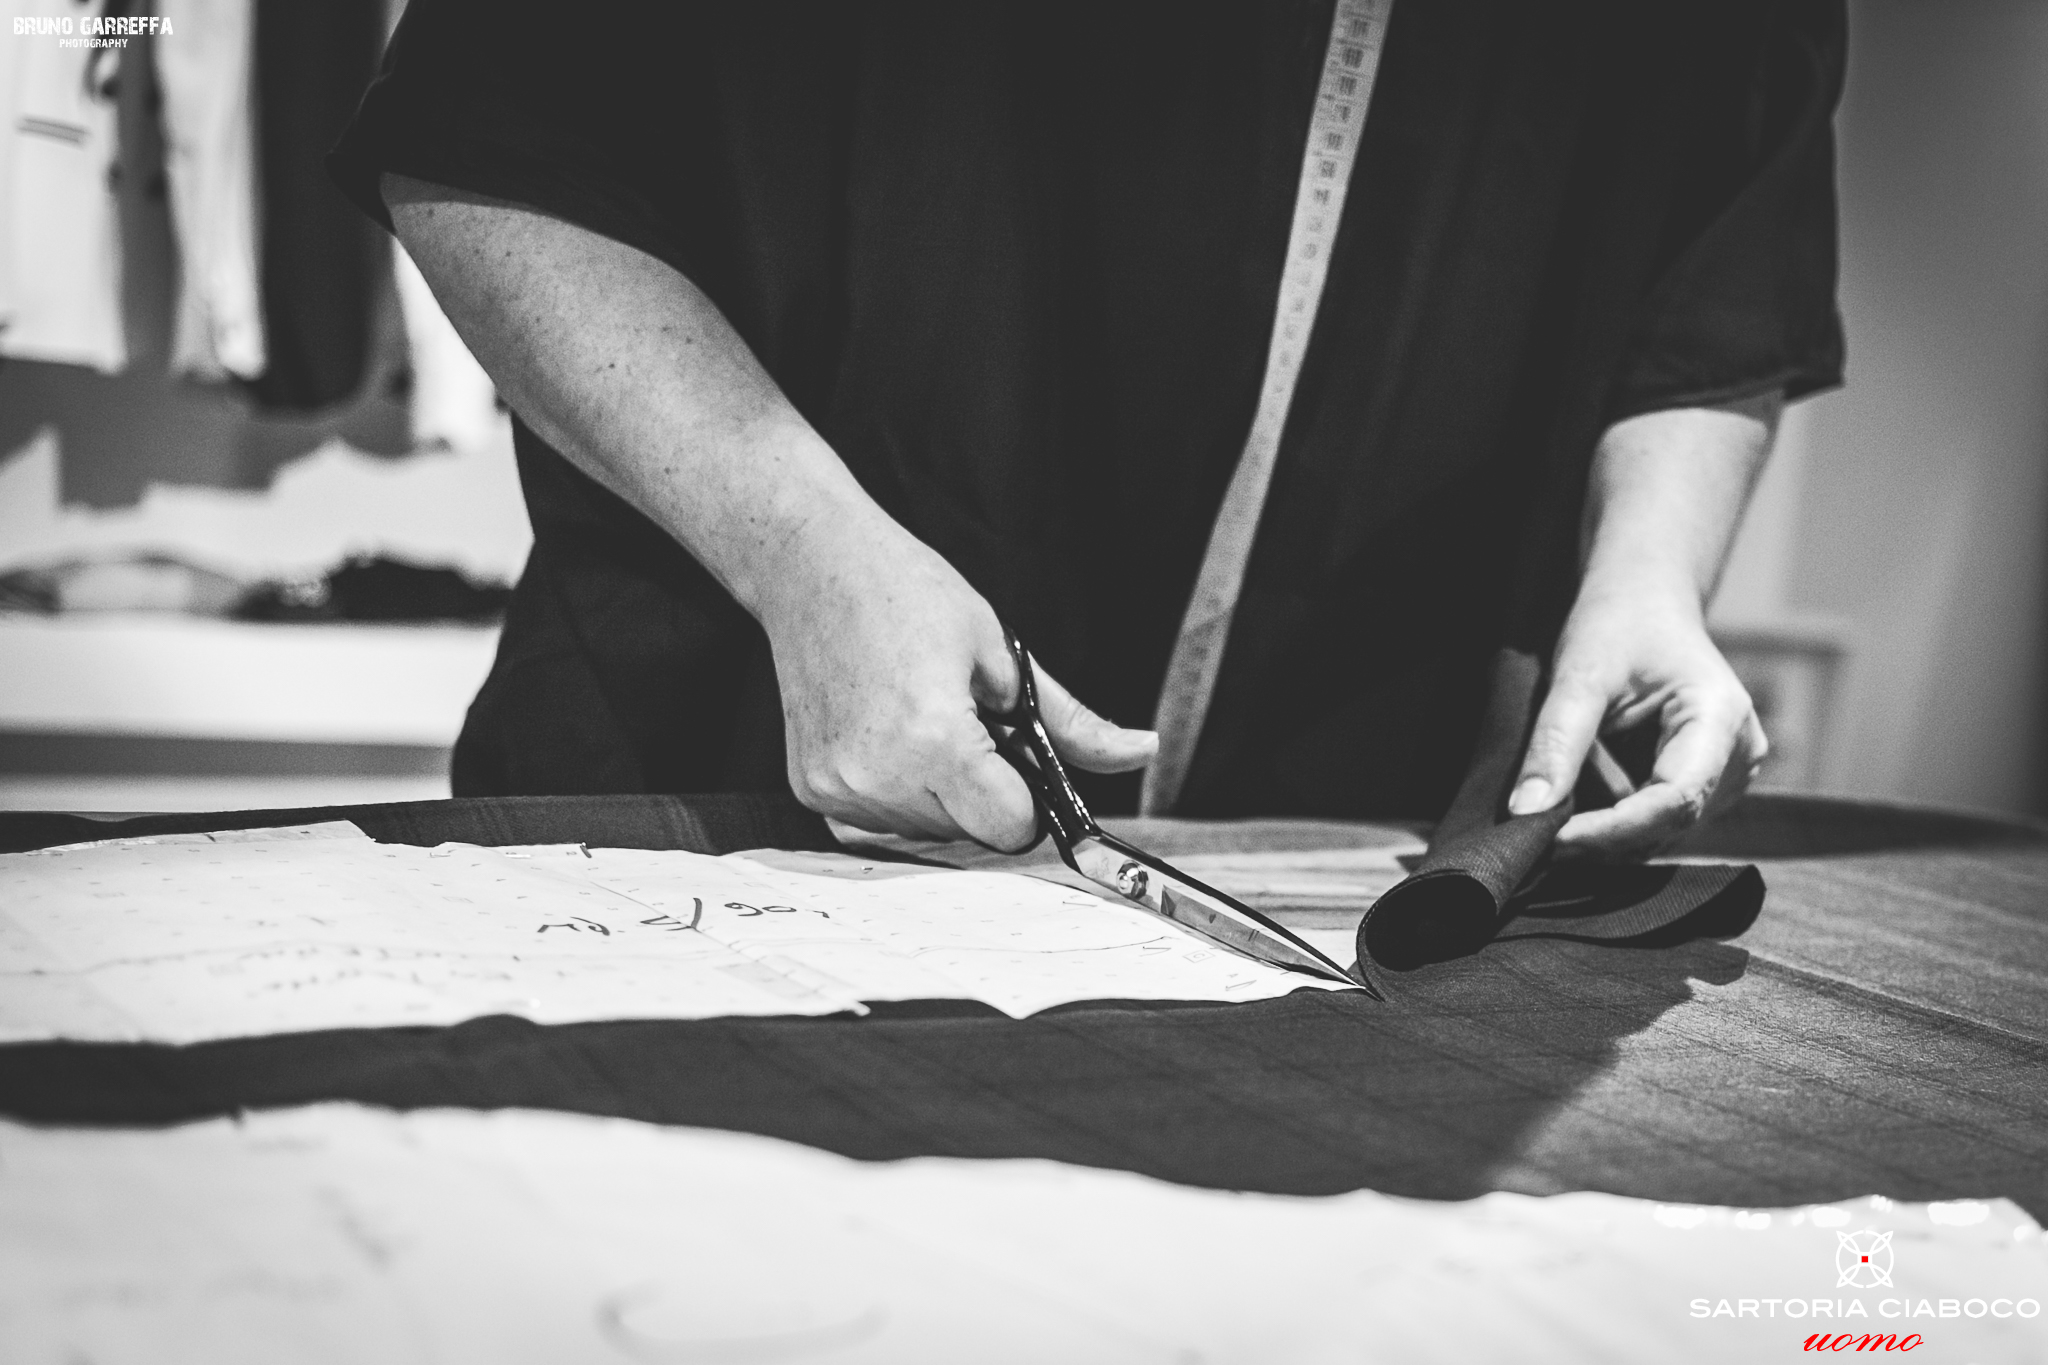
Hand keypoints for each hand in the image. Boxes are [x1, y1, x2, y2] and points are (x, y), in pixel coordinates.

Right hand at [757, 513, 1156, 850]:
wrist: (811, 565)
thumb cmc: (904, 592)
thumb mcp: (1003, 651)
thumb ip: (1072, 722)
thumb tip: (1143, 752)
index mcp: (934, 740)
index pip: (1011, 828)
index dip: (1028, 799)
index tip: (1017, 760)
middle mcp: (878, 776)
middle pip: (970, 834)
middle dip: (985, 793)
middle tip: (965, 722)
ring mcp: (837, 788)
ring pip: (925, 833)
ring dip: (941, 796)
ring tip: (922, 721)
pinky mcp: (811, 790)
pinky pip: (878, 825)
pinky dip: (897, 796)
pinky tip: (889, 740)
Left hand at [1508, 579, 1766, 858]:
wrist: (1646, 602)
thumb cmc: (1619, 624)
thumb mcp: (1580, 674)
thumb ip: (1556, 742)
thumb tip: (1527, 811)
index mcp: (1720, 718)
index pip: (1673, 799)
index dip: (1612, 828)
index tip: (1551, 837)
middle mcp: (1739, 753)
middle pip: (1670, 821)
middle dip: (1602, 836)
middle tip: (1535, 837)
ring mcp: (1728, 772)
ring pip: (1664, 830)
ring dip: (1607, 833)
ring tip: (1551, 820)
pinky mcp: (1707, 783)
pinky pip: (1660, 820)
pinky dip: (1616, 821)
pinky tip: (1576, 812)